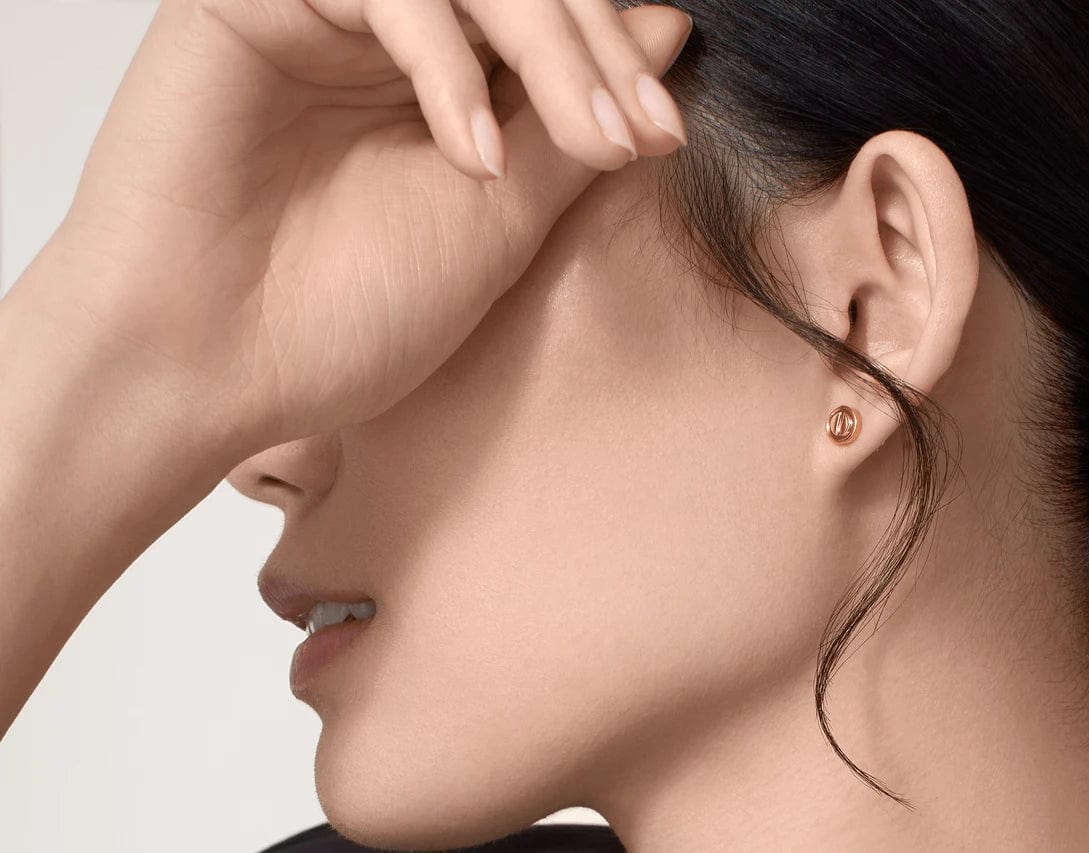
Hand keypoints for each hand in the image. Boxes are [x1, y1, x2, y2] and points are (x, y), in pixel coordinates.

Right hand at [38, 0, 692, 459]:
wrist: (209, 367)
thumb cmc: (344, 316)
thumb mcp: (495, 227)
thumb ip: (570, 131)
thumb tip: (665, 30)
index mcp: (443, 82)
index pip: (549, 23)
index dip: (615, 61)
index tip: (664, 133)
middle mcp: (386, 34)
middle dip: (594, 50)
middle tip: (641, 130)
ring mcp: (322, 9)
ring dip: (547, 45)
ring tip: (588, 141)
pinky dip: (443, 62)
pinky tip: (470, 153)